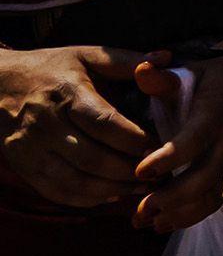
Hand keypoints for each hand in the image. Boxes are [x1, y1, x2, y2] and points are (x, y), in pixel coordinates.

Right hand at [0, 45, 160, 208]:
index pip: (105, 123)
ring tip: (142, 186)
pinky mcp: (23, 166)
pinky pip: (57, 191)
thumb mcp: (86, 56)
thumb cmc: (51, 69)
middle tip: (159, 174)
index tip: (162, 146)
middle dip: (130, 171)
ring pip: (75, 181)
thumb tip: (167, 59)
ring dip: (113, 189)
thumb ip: (126, 60)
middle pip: (93, 159)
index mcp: (66, 93)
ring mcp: (30, 149)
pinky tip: (111, 194)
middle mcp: (45, 123)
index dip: (136, 140)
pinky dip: (87, 199)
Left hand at [132, 56, 222, 231]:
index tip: (140, 170)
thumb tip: (141, 70)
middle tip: (140, 209)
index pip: (196, 138)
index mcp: (216, 112)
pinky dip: (190, 217)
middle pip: (206, 176)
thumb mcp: (191, 71)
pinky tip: (161, 224)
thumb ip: (163, 77)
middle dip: (172, 197)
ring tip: (146, 222)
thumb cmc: (214, 80)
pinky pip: (215, 200)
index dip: (170, 157)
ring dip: (179, 213)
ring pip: (212, 194)